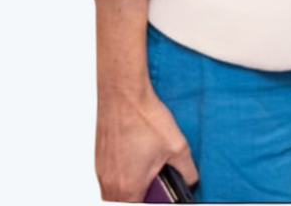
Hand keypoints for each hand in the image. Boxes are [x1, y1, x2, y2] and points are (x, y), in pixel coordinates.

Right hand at [95, 87, 196, 201]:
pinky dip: (123, 175)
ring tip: (148, 173)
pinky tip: (138, 160)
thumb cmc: (143, 118)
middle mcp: (109, 182)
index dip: (152, 203)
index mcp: (128, 187)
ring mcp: (102, 171)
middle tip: (156, 186)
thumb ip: (187, 172)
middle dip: (141, 197)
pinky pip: (110, 177)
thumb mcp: (178, 148)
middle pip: (123, 203)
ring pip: (113, 192)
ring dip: (130, 188)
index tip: (160, 197)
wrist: (123, 95)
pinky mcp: (100, 159)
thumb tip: (190, 181)